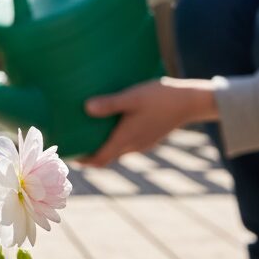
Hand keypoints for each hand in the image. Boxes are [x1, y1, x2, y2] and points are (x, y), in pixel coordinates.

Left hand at [82, 77, 218, 166]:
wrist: (190, 102)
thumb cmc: (161, 98)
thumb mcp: (133, 97)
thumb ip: (110, 103)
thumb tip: (86, 107)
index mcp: (125, 139)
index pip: (99, 159)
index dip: (82, 160)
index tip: (67, 154)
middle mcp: (132, 146)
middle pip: (105, 157)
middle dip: (89, 154)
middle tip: (73, 143)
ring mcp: (142, 143)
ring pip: (117, 150)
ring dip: (102, 146)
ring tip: (89, 133)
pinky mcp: (150, 136)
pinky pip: (127, 143)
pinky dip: (115, 140)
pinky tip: (112, 124)